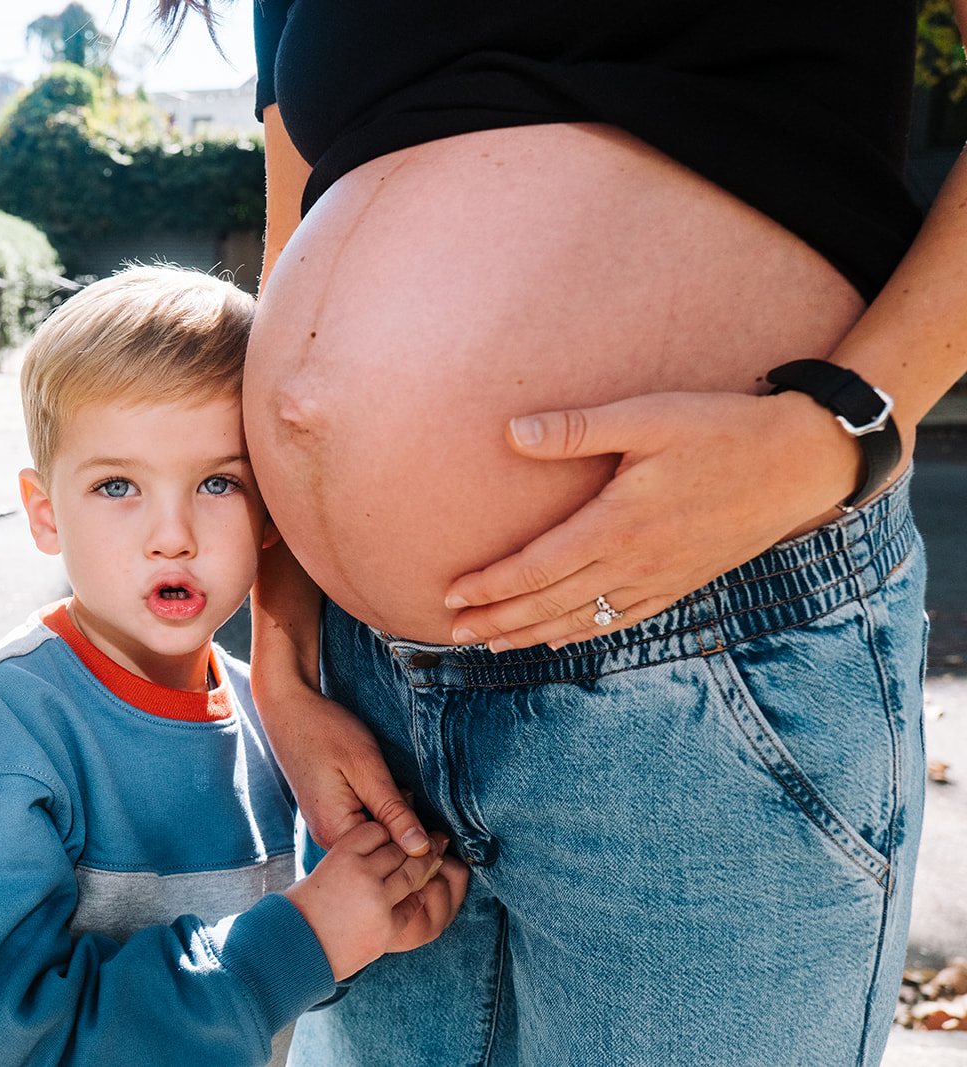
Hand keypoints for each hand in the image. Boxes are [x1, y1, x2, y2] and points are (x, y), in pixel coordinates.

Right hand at [258, 679, 433, 856]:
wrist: (289, 710)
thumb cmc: (326, 732)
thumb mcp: (367, 768)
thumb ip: (394, 811)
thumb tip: (421, 848)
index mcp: (336, 831)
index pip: (389, 857)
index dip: (419, 845)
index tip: (438, 830)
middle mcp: (327, 837)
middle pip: (380, 852)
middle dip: (407, 834)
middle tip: (412, 798)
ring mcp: (325, 828)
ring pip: (373, 840)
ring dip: (393, 821)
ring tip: (398, 791)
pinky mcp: (328, 816)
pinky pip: (362, 826)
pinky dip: (380, 814)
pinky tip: (384, 793)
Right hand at [284, 821, 464, 980]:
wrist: (299, 947)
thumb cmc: (306, 906)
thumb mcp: (324, 868)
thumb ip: (353, 855)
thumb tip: (387, 841)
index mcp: (342, 854)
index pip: (376, 830)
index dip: (385, 833)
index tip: (391, 836)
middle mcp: (362, 872)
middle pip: (397, 850)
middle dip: (409, 849)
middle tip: (425, 844)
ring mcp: (377, 900)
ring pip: (411, 874)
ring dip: (421, 869)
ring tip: (429, 865)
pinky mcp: (387, 926)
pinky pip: (412, 904)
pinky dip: (415, 898)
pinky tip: (415, 894)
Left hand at [443, 390, 864, 651]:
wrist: (801, 462)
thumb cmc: (721, 429)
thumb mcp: (647, 416)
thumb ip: (578, 429)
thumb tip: (513, 433)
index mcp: (618, 525)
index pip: (538, 569)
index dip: (491, 586)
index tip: (452, 593)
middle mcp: (635, 563)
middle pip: (551, 605)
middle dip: (498, 621)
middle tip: (452, 632)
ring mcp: (661, 579)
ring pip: (584, 620)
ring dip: (532, 634)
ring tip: (491, 643)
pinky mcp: (683, 582)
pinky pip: (622, 620)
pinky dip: (584, 632)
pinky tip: (561, 638)